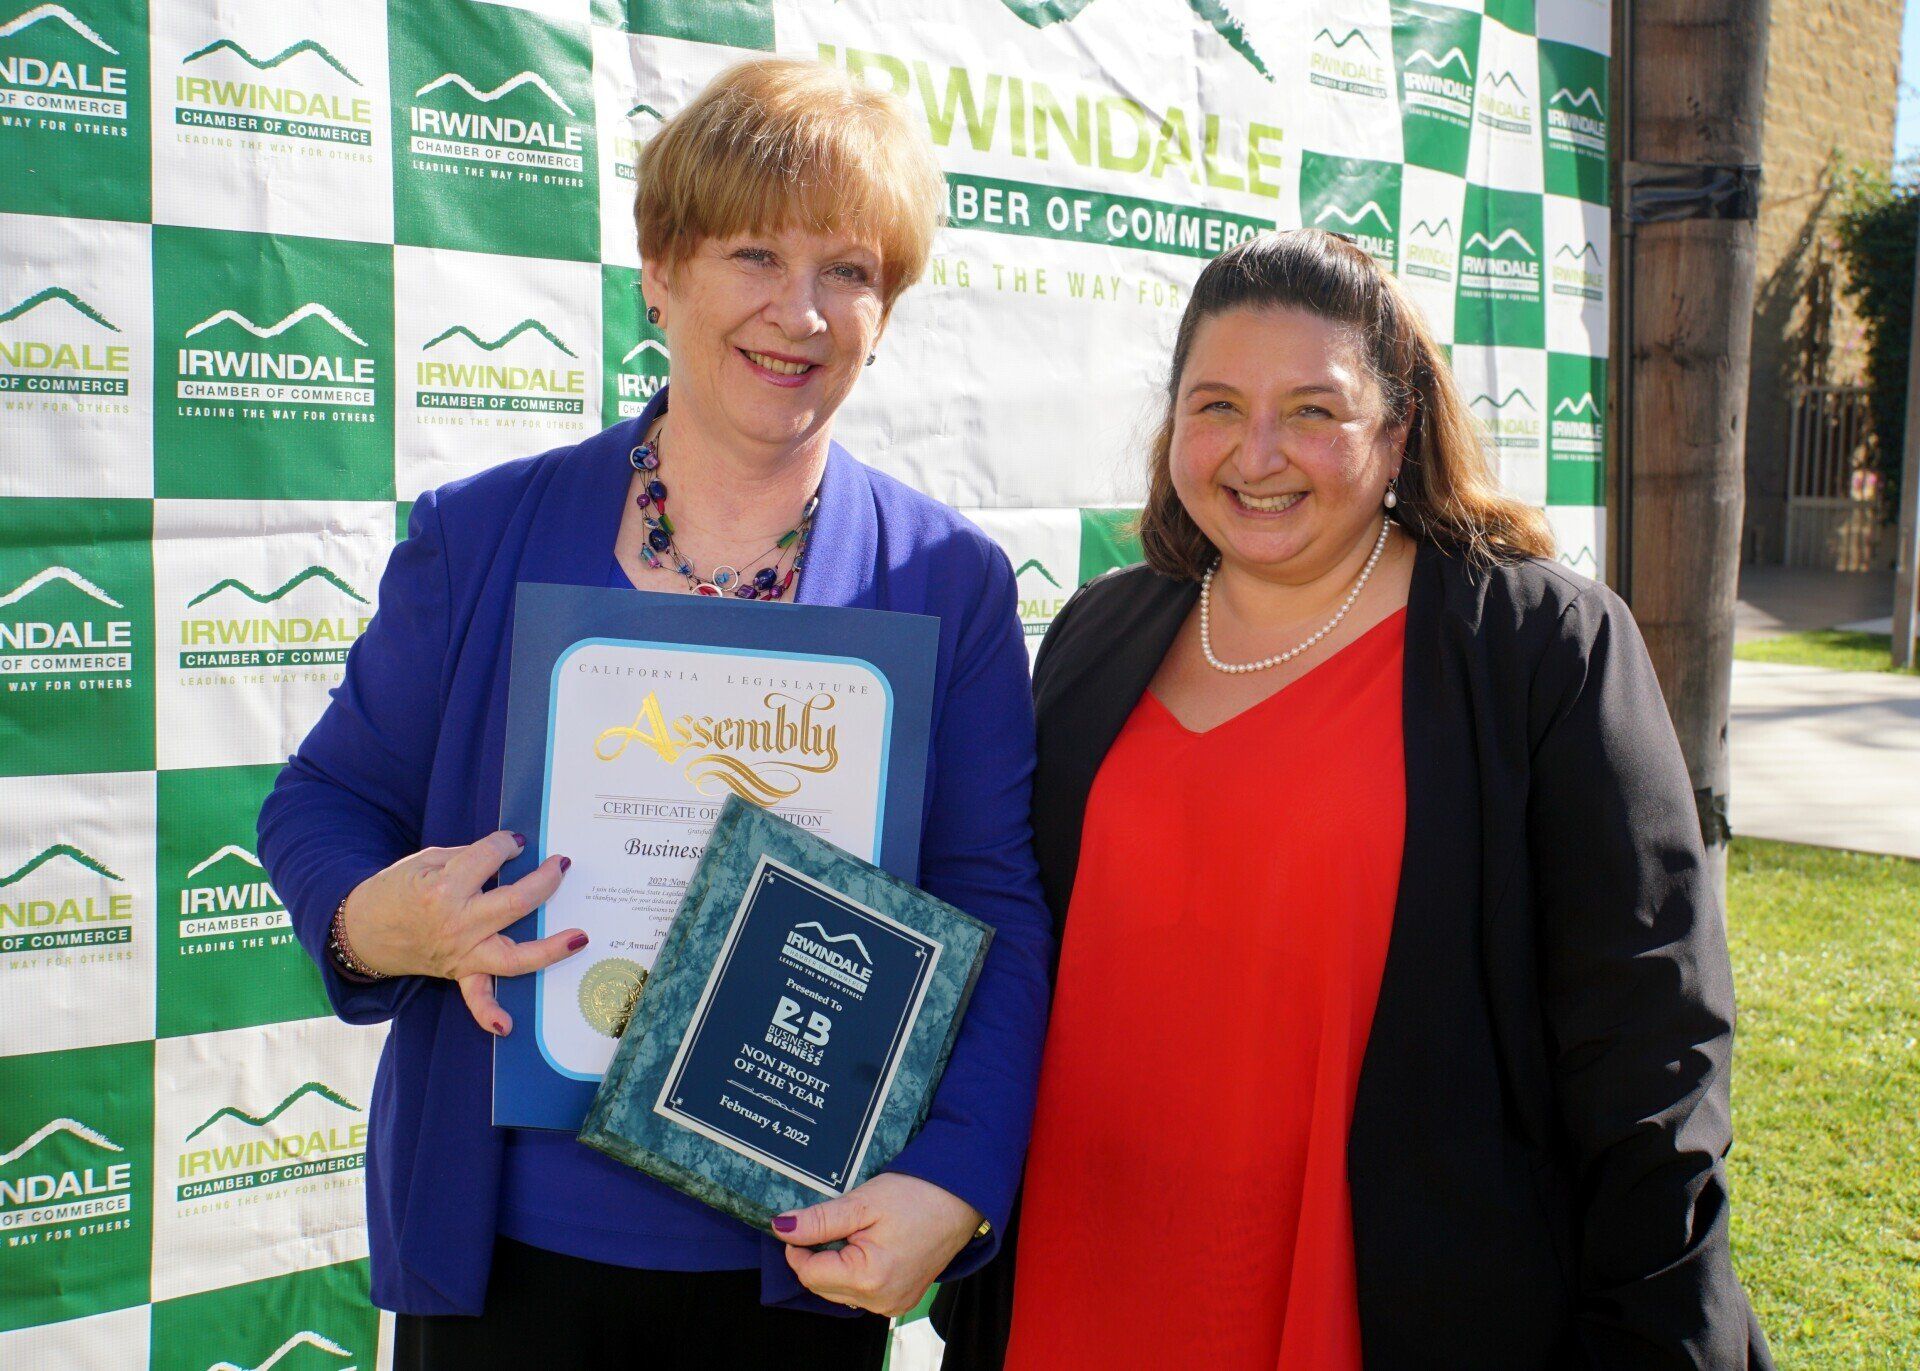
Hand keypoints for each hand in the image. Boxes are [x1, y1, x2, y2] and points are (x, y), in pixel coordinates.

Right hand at [338, 830, 585, 1035]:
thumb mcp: (425, 861)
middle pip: (515, 903)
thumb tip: (507, 855)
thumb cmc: (394, 890)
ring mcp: (460, 953)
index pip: (491, 856)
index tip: (514, 843)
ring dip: (550, 949)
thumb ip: (467, 859)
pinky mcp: (457, 973)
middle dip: (545, 881)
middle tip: (561, 864)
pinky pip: (476, 998)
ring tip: (580, 938)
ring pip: (512, 956)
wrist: (361, 929)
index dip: (507, 844)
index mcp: (445, 889)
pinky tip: (508, 1026)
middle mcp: (457, 924)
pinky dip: (490, 1014)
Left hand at [771, 1172, 982, 1316]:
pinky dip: (854, 1272)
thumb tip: (782, 1228)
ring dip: (835, 1264)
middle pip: (821, 1286)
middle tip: (833, 1222)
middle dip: (817, 1256)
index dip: (798, 1247)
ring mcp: (892, 1304)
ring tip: (854, 1232)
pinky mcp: (900, 1301)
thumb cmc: (917, 1196)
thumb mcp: (862, 1202)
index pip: (809, 1273)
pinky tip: (866, 1246)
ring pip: (839, 1291)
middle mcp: (880, 1301)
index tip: (803, 1222)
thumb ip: (819, 1220)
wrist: (961, 1199)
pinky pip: (861, 1292)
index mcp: (869, 1278)